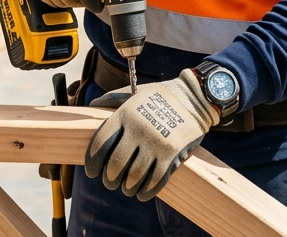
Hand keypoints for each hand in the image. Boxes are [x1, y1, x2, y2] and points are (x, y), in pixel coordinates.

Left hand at [85, 70, 219, 200]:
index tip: (93, 172)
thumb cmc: (161, 95)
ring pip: (133, 177)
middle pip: (115, 165)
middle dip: (110, 179)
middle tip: (111, 182)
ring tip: (127, 187)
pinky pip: (154, 181)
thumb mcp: (135, 92)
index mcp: (126, 113)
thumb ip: (113, 99)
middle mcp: (138, 128)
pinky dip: (146, 192)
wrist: (195, 97)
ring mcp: (155, 142)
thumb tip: (91, 105)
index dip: (93, 162)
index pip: (101, 144)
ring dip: (127, 187)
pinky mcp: (171, 154)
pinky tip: (142, 193)